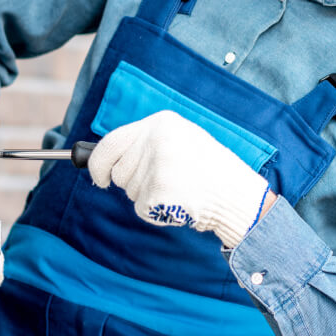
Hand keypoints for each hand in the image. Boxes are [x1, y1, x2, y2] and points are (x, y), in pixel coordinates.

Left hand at [87, 110, 270, 247]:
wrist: (237, 194)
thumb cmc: (208, 169)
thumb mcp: (180, 139)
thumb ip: (146, 142)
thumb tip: (102, 157)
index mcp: (161, 123)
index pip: (111, 142)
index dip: (98, 163)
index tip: (99, 177)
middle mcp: (156, 140)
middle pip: (118, 170)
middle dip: (131, 183)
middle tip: (164, 183)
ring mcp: (157, 166)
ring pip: (129, 191)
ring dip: (147, 197)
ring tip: (178, 189)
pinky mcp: (159, 192)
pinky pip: (141, 209)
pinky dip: (155, 212)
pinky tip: (178, 203)